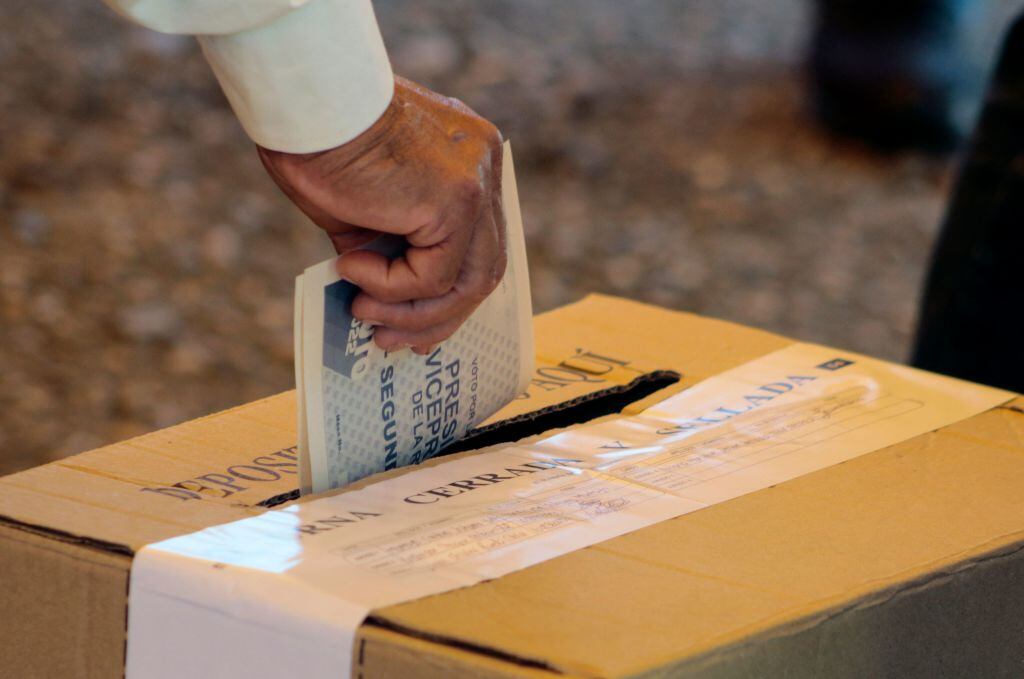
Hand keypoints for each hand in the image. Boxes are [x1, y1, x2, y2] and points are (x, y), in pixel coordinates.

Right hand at [258, 76, 505, 352]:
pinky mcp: (457, 200)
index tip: (422, 330)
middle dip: (437, 316)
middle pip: (483, 271)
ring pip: (467, 283)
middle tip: (393, 341)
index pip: (478, 246)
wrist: (303, 102)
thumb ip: (389, 249)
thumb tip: (384, 305)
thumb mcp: (364, 209)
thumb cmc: (318, 143)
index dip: (451, 297)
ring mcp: (478, 184)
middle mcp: (484, 168)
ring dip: (411, 312)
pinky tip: (349, 266)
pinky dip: (389, 286)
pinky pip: (432, 276)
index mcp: (468, 163)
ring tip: (363, 315)